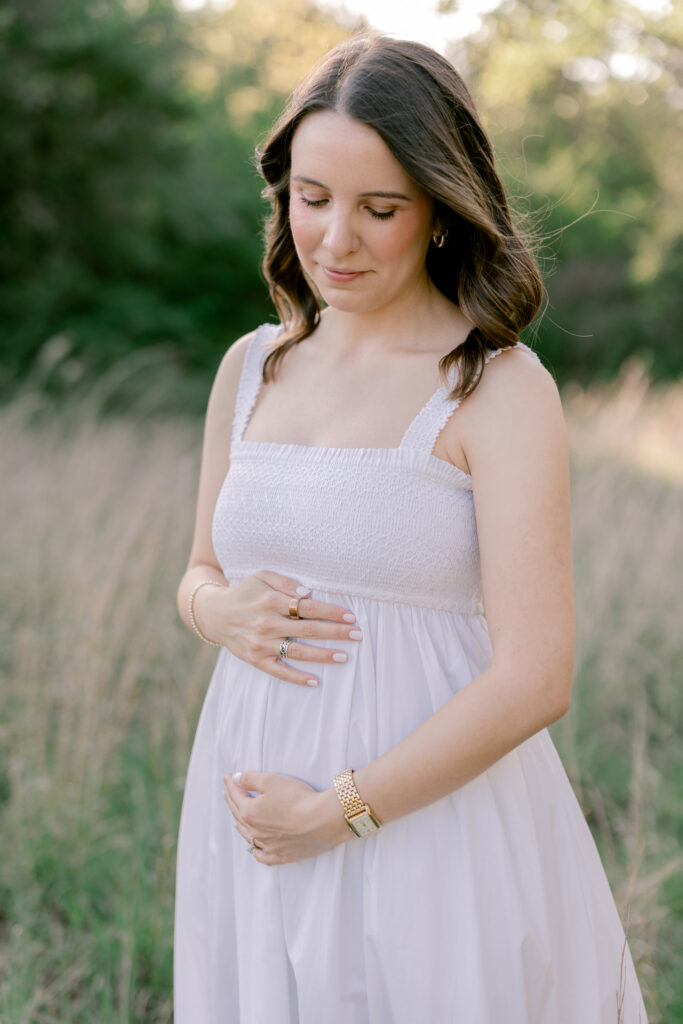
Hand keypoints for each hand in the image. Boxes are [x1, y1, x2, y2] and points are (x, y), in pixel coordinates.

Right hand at [195, 570, 362, 686]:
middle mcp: (267, 623)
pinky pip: (279, 671)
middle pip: (308, 630)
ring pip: (297, 651)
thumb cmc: (244, 592)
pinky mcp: (256, 659)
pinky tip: (315, 681)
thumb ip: (286, 583)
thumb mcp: (262, 577)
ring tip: (344, 657)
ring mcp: (261, 644)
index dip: (331, 612)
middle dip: (335, 632)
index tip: (351, 616)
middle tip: (357, 635)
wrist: (213, 614)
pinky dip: (297, 677)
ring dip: (322, 655)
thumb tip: (309, 593)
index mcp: (271, 601)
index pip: (308, 608)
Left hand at [223, 770, 352, 865]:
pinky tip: (255, 848)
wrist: (322, 820)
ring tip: (236, 818)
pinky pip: (264, 856)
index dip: (231, 783)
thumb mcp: (271, 780)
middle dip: (232, 801)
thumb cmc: (297, 798)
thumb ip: (250, 779)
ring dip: (240, 824)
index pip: (236, 795)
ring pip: (248, 836)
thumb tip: (234, 779)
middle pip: (239, 814)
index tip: (226, 776)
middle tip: (228, 792)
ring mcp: (269, 846)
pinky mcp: (283, 855)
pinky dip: (257, 851)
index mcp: (249, 812)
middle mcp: (255, 832)